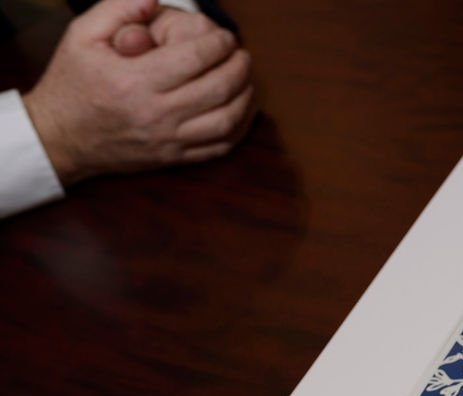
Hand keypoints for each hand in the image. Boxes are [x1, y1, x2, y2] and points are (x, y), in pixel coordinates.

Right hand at [21, 0, 254, 185]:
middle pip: (218, 88)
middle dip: (239, 67)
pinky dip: (240, 127)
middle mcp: (155, 114)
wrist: (60, 137)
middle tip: (241, 54)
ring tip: (246, 78)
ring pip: (227, 121)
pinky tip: (242, 108)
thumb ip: (117, 8)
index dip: (219, 43)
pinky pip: (221, 146)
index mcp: (134, 80)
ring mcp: (168, 140)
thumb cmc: (72, 82)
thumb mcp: (82, 35)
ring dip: (246, 96)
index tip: (226, 36)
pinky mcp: (174, 158)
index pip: (195, 58)